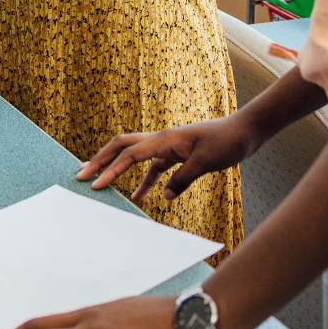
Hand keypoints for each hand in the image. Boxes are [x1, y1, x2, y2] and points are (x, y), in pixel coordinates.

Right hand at [77, 115, 261, 203]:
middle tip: (81, 175)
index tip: (94, 184)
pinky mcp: (177, 154)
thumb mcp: (206, 162)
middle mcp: (162, 140)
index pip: (129, 154)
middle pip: (122, 146)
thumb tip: (164, 197)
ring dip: (117, 169)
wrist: (246, 131)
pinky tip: (141, 197)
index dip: (109, 170)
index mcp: (165, 139)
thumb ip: (183, 179)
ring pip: (135, 156)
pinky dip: (145, 181)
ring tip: (101, 183)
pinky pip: (154, 168)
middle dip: (101, 160)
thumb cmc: (228, 142)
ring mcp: (168, 147)